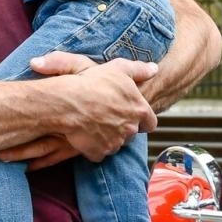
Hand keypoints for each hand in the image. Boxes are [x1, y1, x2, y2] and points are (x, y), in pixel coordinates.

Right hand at [10, 53, 157, 164]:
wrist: (67, 103)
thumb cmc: (92, 83)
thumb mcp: (118, 69)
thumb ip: (139, 70)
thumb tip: (153, 69)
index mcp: (138, 110)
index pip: (150, 123)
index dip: (142, 120)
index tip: (132, 116)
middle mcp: (130, 129)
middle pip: (131, 134)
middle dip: (123, 128)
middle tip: (107, 117)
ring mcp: (115, 142)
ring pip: (115, 144)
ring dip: (108, 138)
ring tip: (94, 124)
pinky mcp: (99, 152)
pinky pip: (98, 152)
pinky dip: (93, 147)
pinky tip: (85, 135)